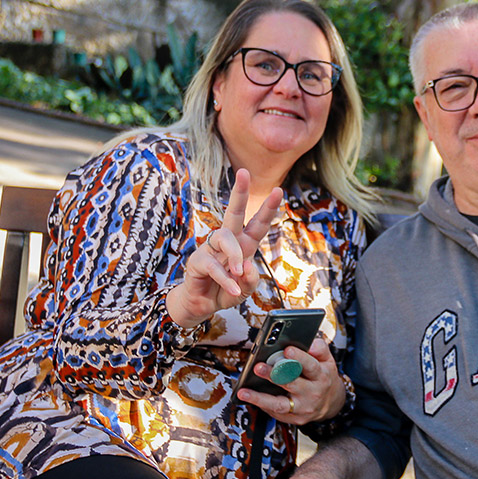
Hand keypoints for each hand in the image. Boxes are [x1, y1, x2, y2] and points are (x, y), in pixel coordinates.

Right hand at [166, 169, 281, 327]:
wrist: (203, 306)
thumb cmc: (226, 292)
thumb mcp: (246, 289)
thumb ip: (251, 279)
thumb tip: (245, 264)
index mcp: (245, 245)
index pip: (258, 223)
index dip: (268, 208)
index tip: (278, 190)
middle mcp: (229, 242)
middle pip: (234, 212)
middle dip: (239, 192)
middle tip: (243, 172)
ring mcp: (211, 249)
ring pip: (225, 236)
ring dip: (234, 255)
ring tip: (237, 273)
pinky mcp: (198, 260)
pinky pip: (213, 264)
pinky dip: (225, 279)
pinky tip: (232, 288)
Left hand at [237, 338, 345, 423]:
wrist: (331, 403)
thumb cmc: (323, 376)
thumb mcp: (327, 360)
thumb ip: (319, 348)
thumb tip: (310, 343)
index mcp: (321, 375)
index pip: (310, 366)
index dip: (299, 358)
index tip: (287, 349)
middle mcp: (313, 393)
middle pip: (292, 384)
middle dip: (274, 375)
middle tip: (258, 367)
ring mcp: (303, 408)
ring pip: (280, 404)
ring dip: (260, 398)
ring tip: (244, 392)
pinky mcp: (294, 418)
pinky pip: (275, 412)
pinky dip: (261, 405)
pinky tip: (248, 397)